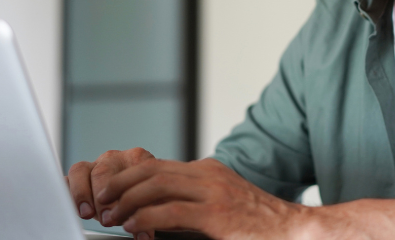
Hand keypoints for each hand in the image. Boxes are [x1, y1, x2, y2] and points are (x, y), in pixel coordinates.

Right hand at [65, 148, 155, 228]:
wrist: (140, 193)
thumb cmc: (146, 196)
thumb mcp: (151, 202)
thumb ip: (146, 212)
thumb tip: (143, 234)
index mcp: (136, 158)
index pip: (127, 172)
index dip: (120, 196)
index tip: (119, 217)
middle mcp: (113, 159)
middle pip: (102, 171)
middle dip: (101, 199)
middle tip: (106, 219)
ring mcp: (94, 165)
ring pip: (80, 170)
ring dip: (81, 194)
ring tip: (87, 214)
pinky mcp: (78, 177)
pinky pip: (66, 180)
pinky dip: (67, 193)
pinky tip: (71, 209)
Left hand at [97, 158, 310, 239]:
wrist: (293, 229)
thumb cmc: (257, 224)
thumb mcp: (221, 204)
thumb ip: (192, 201)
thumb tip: (153, 212)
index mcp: (208, 170)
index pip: (157, 164)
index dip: (128, 176)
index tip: (110, 192)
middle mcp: (209, 175)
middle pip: (151, 168)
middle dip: (120, 183)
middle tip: (101, 202)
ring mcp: (214, 192)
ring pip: (156, 184)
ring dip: (126, 200)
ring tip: (111, 216)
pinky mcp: (217, 215)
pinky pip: (171, 211)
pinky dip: (146, 218)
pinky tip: (134, 227)